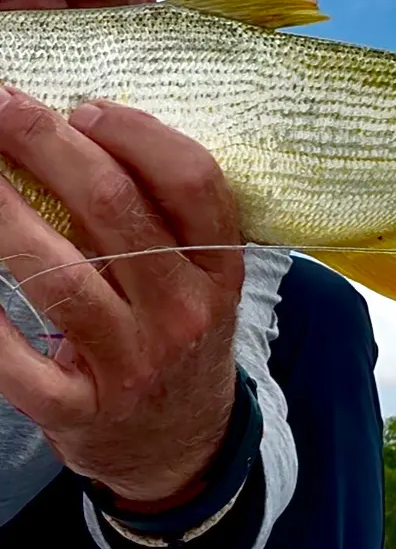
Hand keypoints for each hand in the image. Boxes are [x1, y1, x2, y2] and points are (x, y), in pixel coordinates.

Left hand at [0, 87, 244, 507]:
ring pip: (59, 277)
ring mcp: (136, 364)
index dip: (139, 136)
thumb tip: (75, 141)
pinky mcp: (83, 410)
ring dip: (1, 214)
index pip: (194, 185)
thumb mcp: (195, 283)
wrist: (182, 444)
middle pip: (119, 213)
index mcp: (221, 270)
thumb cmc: (182, 341)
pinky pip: (17, 363)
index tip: (85, 108)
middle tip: (3, 105)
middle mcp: (186, 312)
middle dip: (51, 147)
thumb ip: (152, 223)